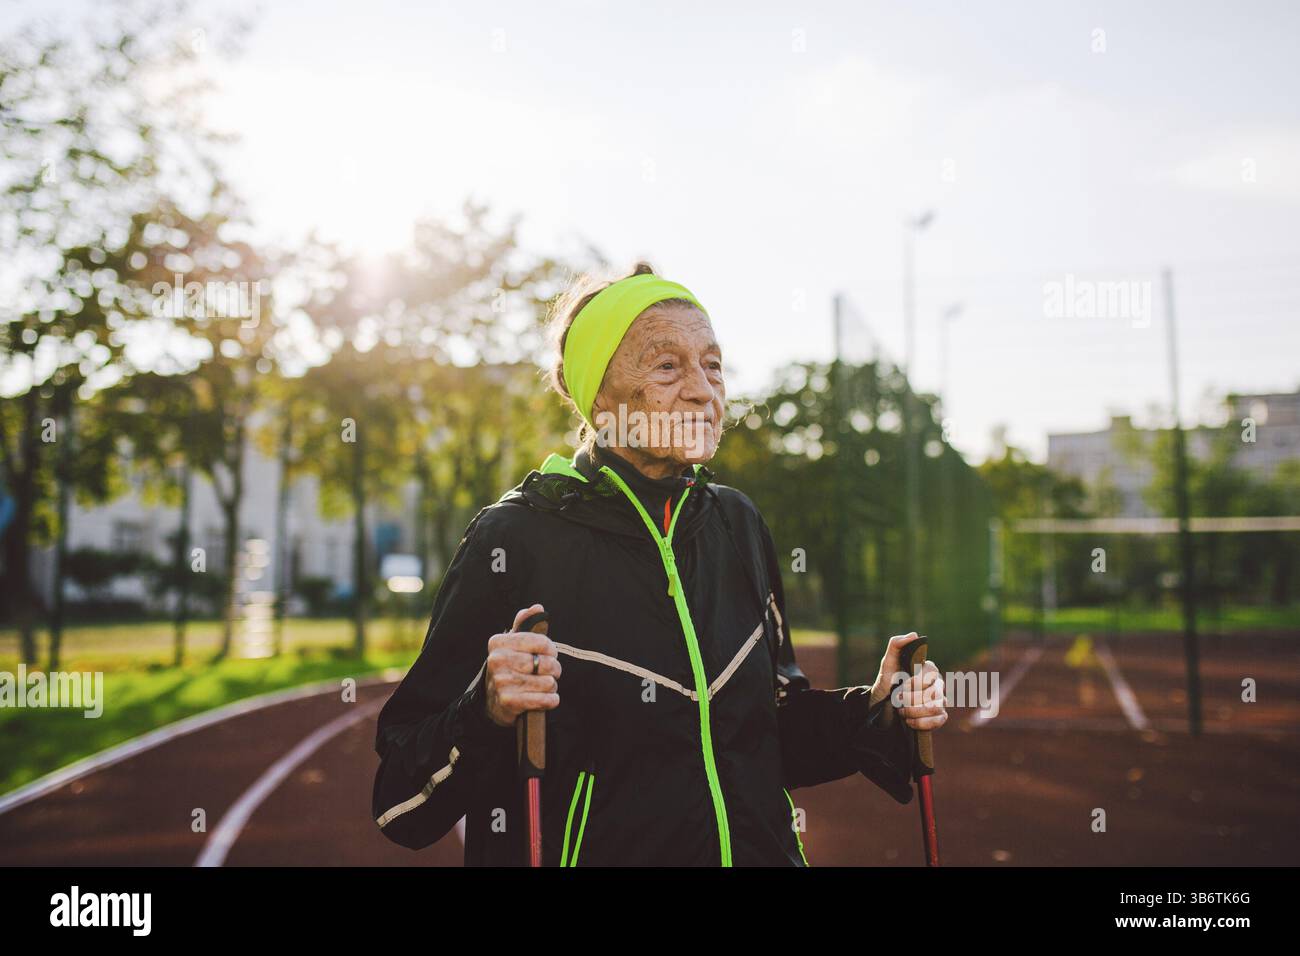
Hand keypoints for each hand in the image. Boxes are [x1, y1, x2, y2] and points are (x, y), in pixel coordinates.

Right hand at [483, 604, 561, 727]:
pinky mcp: (508, 702)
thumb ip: (525, 624)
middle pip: (546, 663)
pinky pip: (543, 700)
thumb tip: (538, 608)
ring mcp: (501, 682)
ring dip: (552, 685)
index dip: (550, 649)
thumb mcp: (513, 643)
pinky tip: (549, 698)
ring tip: (545, 685)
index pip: (541, 642)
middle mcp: (497, 661)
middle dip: (554, 669)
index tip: (549, 653)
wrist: (493, 700)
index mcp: (499, 643)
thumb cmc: (509, 667)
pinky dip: (551, 700)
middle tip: (550, 671)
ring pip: (547, 682)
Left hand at [873, 632, 948, 731]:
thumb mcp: (888, 663)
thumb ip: (896, 645)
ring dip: (914, 711)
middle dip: (912, 698)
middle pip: (934, 691)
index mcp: (929, 669)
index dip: (916, 681)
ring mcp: (941, 700)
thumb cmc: (888, 681)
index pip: (931, 672)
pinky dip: (922, 723)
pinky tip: (909, 722)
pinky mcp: (940, 716)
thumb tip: (914, 635)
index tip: (902, 686)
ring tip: (901, 711)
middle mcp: (938, 684)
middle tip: (898, 700)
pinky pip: (939, 720)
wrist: (883, 705)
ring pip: (936, 706)